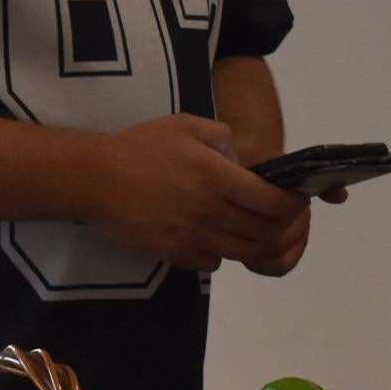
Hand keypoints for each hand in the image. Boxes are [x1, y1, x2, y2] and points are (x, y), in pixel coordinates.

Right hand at [83, 116, 304, 273]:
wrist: (96, 180)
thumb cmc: (141, 147)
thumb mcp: (186, 125)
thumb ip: (222, 137)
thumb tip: (241, 160)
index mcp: (218, 179)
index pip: (273, 202)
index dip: (293, 204)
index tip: (295, 197)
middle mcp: (211, 213)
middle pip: (265, 232)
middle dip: (281, 225)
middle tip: (279, 214)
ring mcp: (193, 238)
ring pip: (244, 252)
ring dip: (255, 242)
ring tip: (251, 227)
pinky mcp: (175, 255)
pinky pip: (215, 264)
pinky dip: (224, 254)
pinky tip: (216, 237)